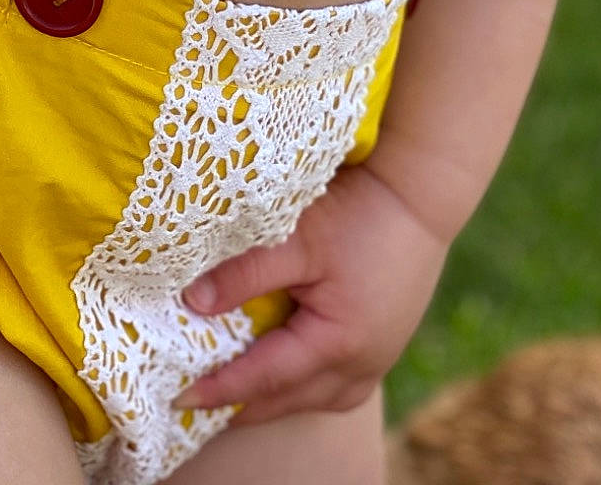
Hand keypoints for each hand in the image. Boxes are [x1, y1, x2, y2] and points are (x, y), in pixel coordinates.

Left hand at [174, 161, 448, 426]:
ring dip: (277, 400)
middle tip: (198, 406)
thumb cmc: (361, 212)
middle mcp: (361, 363)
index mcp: (337, 344)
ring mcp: (379, 355)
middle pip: (291, 400)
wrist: (423, 193)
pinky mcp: (387, 339)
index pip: (264, 379)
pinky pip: (340, 383)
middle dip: (244, 408)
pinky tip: (291, 372)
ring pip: (318, 398)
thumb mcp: (298, 239)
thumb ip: (245, 273)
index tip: (177, 398)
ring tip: (238, 396)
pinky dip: (306, 385)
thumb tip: (191, 304)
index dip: (220, 390)